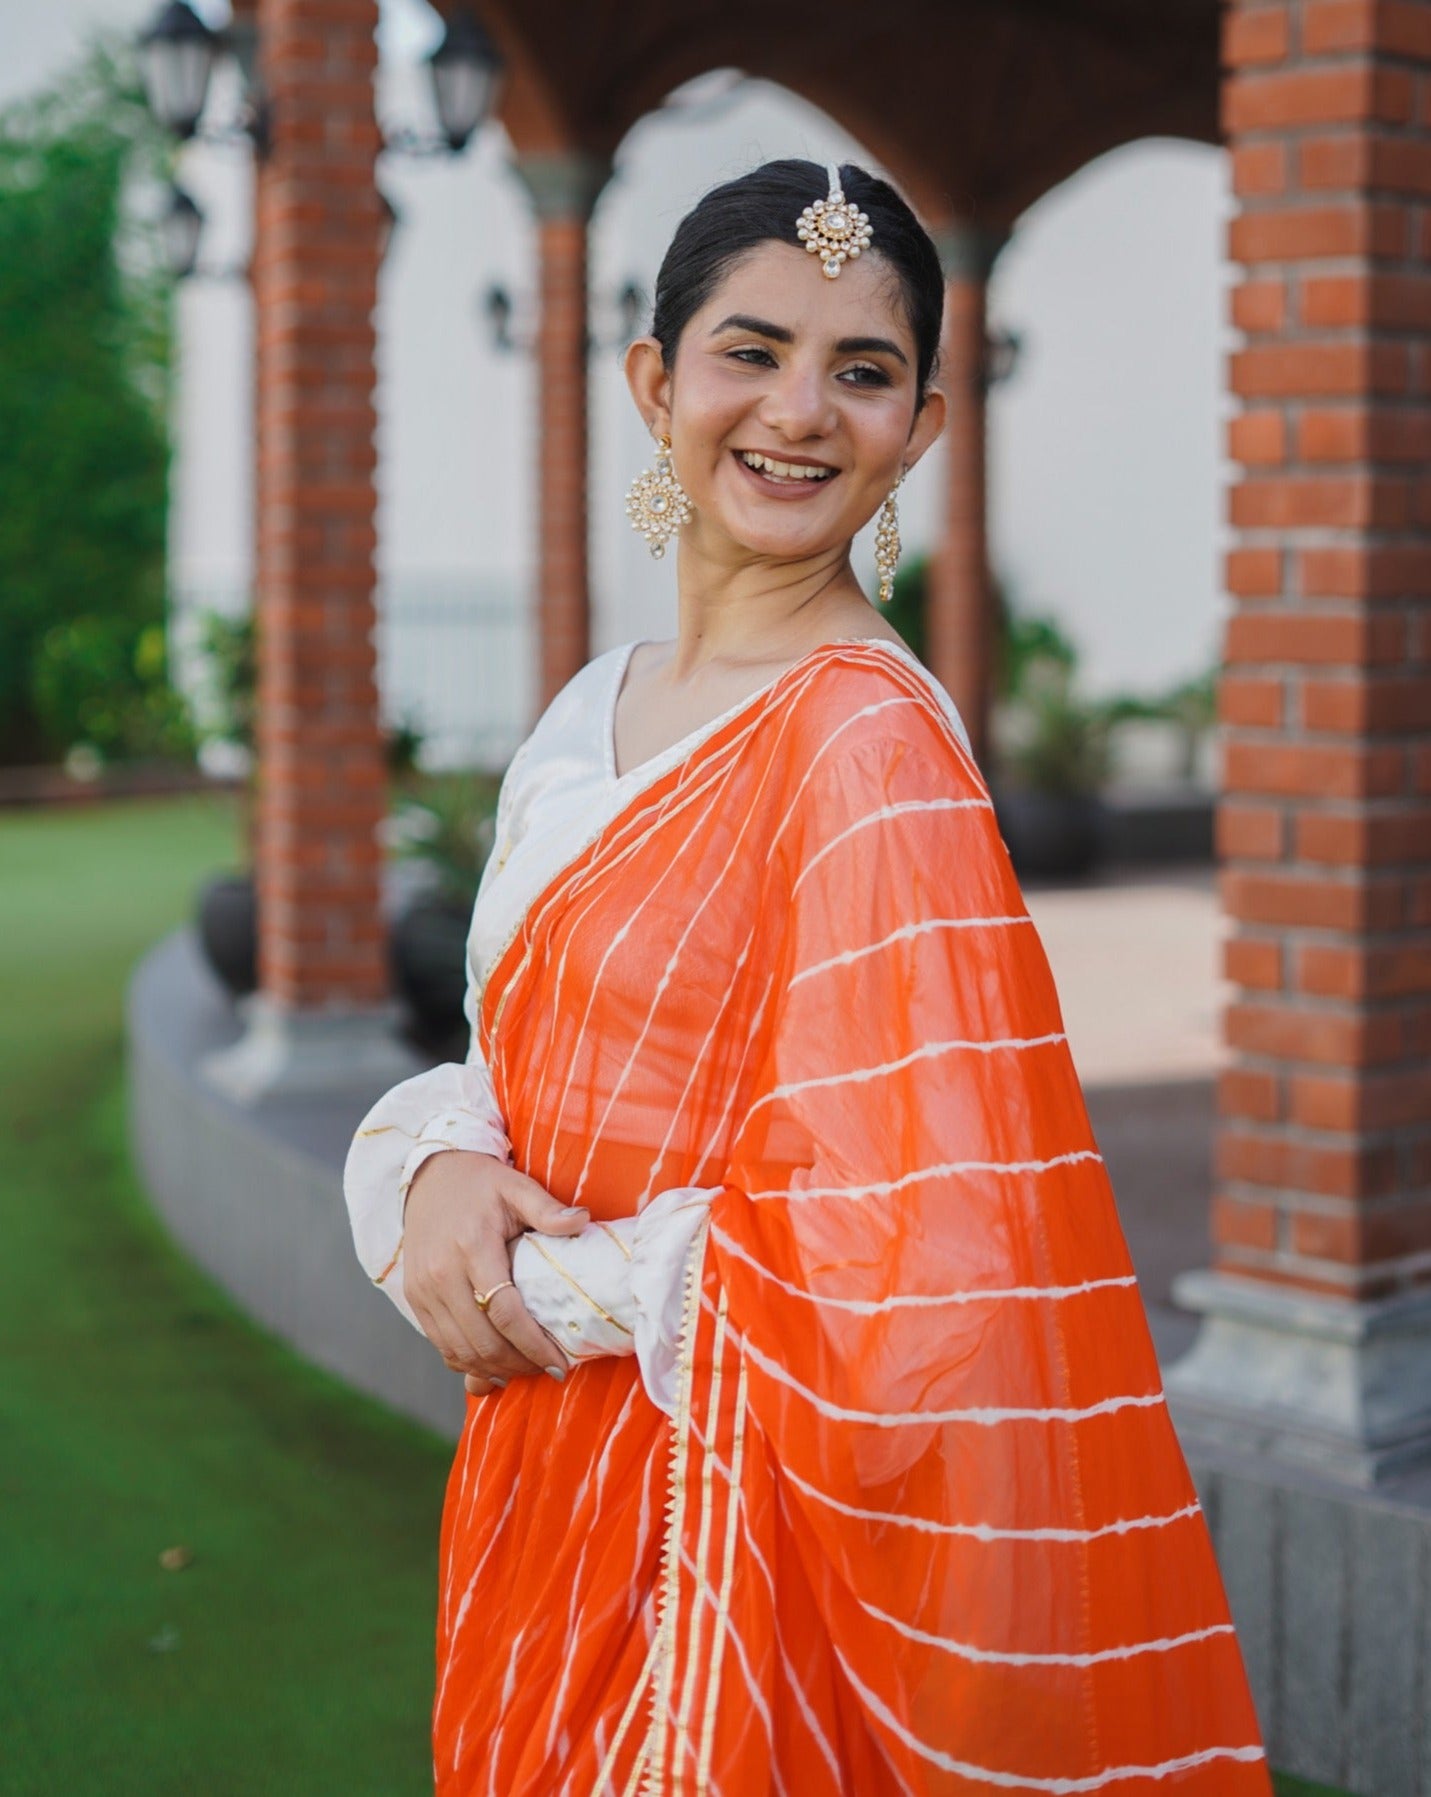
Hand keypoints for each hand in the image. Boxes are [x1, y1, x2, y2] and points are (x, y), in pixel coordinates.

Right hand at [403, 1151, 587, 1394]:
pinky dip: (468, 1362)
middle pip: (482, 1340)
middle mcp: (441, 1274)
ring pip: (459, 1350)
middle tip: (549, 1369)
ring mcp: (424, 1289)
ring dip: (495, 1369)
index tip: (560, 1362)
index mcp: (472, 1247)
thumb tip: (584, 1221)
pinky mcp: (414, 1298)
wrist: (429, 1175)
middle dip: (519, 1364)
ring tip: (527, 1370)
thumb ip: (548, 1208)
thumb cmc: (480, 1183)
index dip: (533, 1345)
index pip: (504, 1312)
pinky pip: (440, 1344)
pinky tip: (495, 1365)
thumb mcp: (516, 1186)